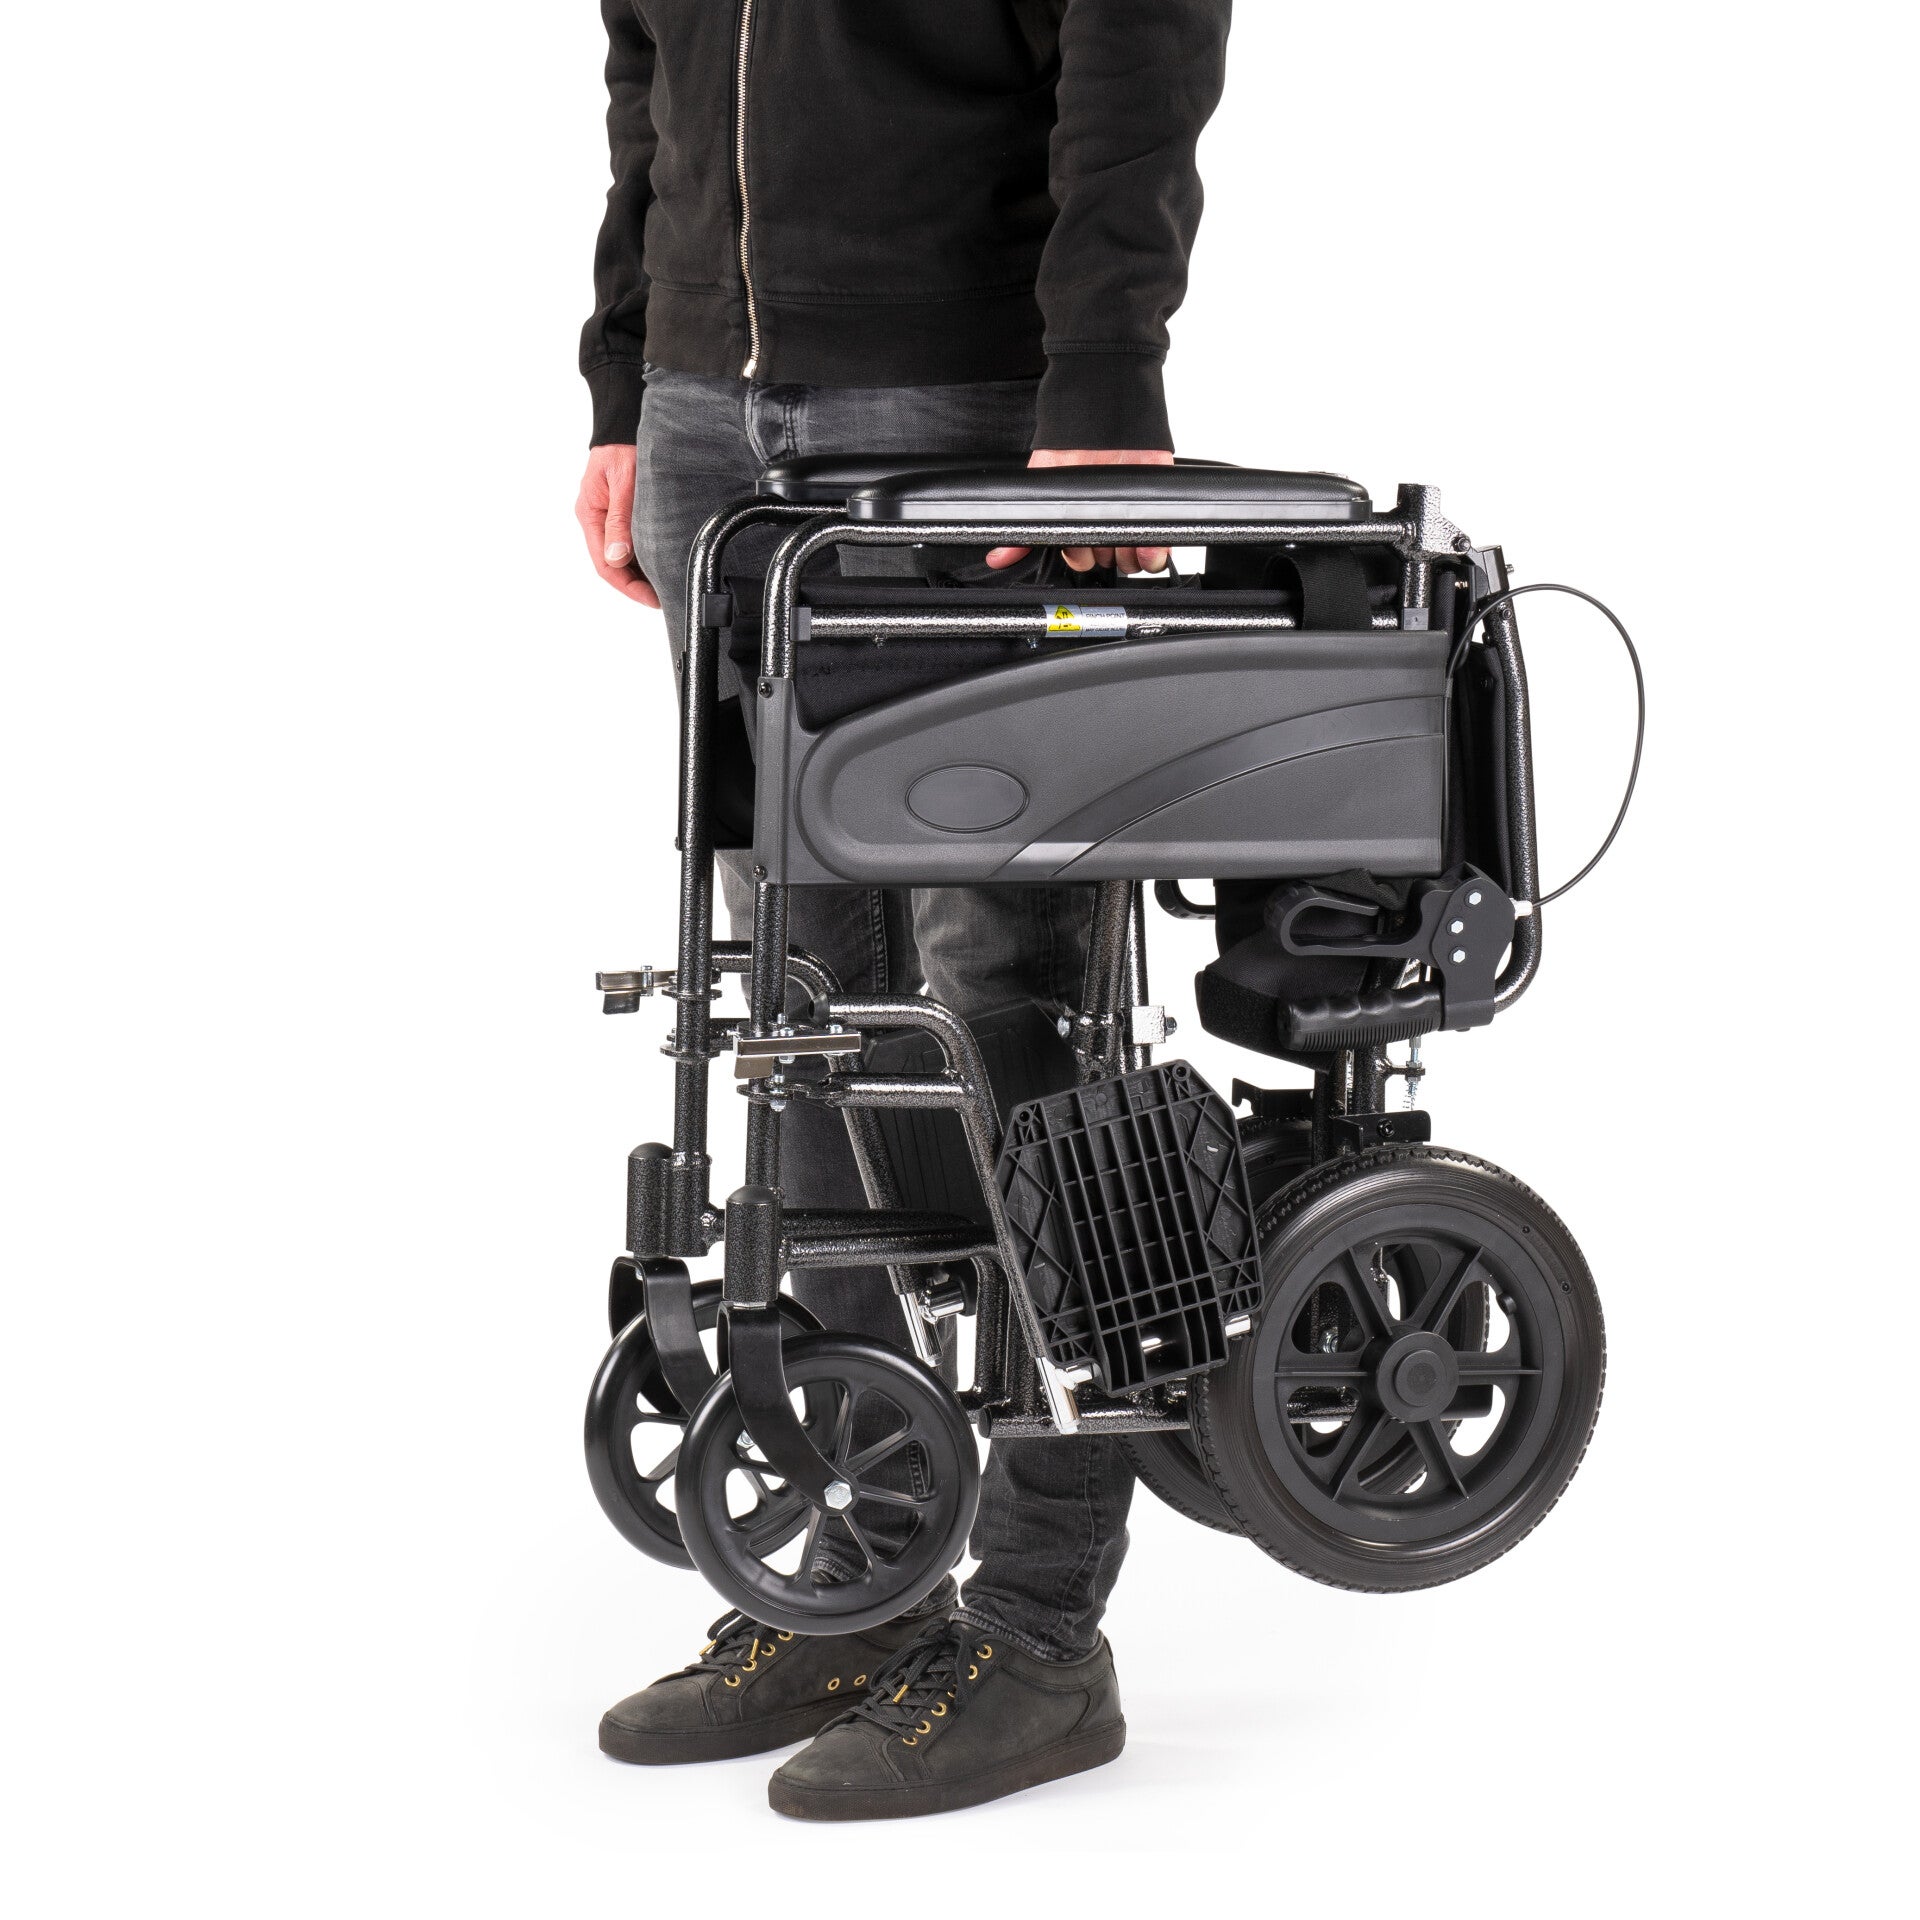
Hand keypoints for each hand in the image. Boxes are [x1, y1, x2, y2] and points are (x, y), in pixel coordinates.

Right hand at [576, 444, 658, 605]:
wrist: (625, 420)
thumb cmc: (624, 446)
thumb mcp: (624, 483)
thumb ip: (620, 520)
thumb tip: (617, 558)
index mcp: (590, 514)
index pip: (605, 565)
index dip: (629, 587)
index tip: (653, 599)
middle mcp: (596, 519)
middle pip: (615, 565)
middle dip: (638, 585)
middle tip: (667, 597)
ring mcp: (608, 516)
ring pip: (624, 556)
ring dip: (643, 572)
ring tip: (669, 584)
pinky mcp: (622, 511)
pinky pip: (631, 541)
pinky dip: (646, 555)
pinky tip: (664, 562)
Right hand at [985, 447, 1175, 576]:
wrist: (1106, 405)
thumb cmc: (1073, 436)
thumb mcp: (1041, 482)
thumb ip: (1022, 527)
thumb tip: (998, 558)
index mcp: (1077, 519)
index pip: (1079, 559)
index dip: (1082, 560)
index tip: (1082, 552)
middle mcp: (1103, 523)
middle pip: (1104, 562)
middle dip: (1102, 555)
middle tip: (1100, 532)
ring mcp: (1130, 520)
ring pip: (1128, 561)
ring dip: (1127, 556)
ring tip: (1122, 533)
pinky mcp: (1157, 513)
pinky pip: (1158, 552)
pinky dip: (1154, 555)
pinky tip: (1147, 548)